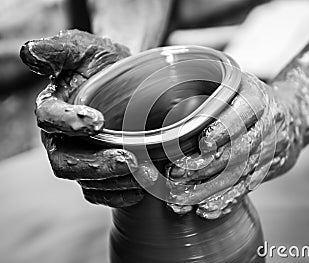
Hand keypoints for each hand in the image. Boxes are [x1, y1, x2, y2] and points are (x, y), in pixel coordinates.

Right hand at [20, 30, 157, 206]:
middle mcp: (63, 138)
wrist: (129, 77)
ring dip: (115, 181)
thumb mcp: (84, 48)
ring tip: (144, 172)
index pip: (49, 119)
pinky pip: (102, 194)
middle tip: (128, 160)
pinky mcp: (99, 174)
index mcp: (54, 109)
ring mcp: (82, 158)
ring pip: (87, 182)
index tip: (97, 121)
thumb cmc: (103, 62)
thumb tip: (30, 53)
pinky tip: (140, 189)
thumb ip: (58, 50)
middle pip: (66, 162)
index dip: (68, 123)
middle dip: (95, 165)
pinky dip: (121, 195)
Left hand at [166, 72, 301, 218]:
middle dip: (206, 166)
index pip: (240, 116)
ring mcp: (270, 151)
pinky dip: (225, 201)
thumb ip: (213, 89)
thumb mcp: (237, 81)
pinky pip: (246, 187)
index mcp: (257, 98)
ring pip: (240, 174)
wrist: (294, 115)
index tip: (202, 145)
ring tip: (182, 198)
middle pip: (238, 150)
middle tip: (175, 174)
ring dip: (210, 189)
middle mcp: (267, 126)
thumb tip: (173, 100)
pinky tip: (206, 210)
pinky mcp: (267, 170)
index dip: (222, 131)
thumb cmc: (252, 97)